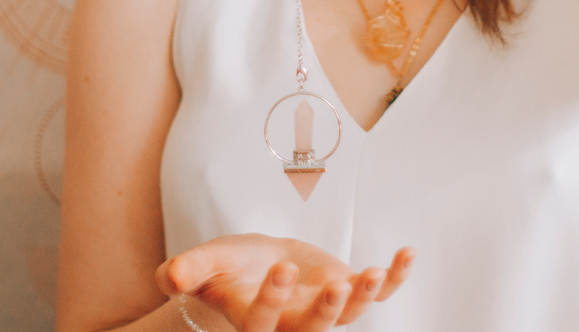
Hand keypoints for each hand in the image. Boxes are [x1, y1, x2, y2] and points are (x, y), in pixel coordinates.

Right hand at [156, 233, 414, 330]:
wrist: (258, 266)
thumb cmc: (228, 267)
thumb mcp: (206, 263)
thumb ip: (188, 270)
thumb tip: (171, 276)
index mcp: (253, 321)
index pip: (261, 323)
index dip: (272, 300)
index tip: (280, 266)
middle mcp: (291, 325)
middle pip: (311, 331)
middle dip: (325, 312)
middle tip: (335, 285)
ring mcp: (323, 311)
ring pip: (347, 317)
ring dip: (364, 298)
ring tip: (371, 273)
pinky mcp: (345, 293)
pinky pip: (376, 293)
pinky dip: (394, 278)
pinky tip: (407, 255)